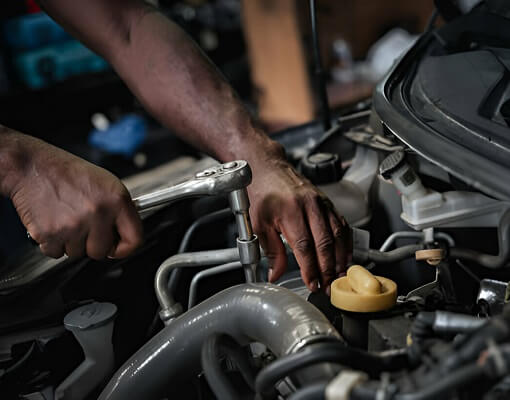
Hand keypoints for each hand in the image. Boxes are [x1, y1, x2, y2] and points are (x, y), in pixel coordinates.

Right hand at [0, 132, 142, 259]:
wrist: (32, 167)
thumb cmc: (68, 173)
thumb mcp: (106, 183)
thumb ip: (119, 209)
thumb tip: (124, 233)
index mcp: (117, 200)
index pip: (134, 239)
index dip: (125, 248)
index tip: (117, 247)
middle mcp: (98, 213)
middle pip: (101, 252)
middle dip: (92, 243)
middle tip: (83, 225)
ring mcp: (74, 225)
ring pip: (78, 254)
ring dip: (71, 242)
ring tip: (66, 218)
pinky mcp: (51, 234)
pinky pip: (56, 253)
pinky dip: (53, 243)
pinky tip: (54, 222)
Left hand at [248, 157, 350, 292]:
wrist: (269, 168)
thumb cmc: (261, 193)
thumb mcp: (258, 223)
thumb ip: (270, 251)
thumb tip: (275, 275)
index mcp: (290, 211)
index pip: (304, 247)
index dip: (311, 269)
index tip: (313, 284)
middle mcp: (309, 206)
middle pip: (325, 243)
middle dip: (328, 269)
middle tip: (328, 286)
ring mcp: (321, 203)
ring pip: (338, 235)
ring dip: (340, 258)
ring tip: (339, 276)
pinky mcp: (328, 203)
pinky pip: (342, 225)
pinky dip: (346, 243)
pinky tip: (345, 256)